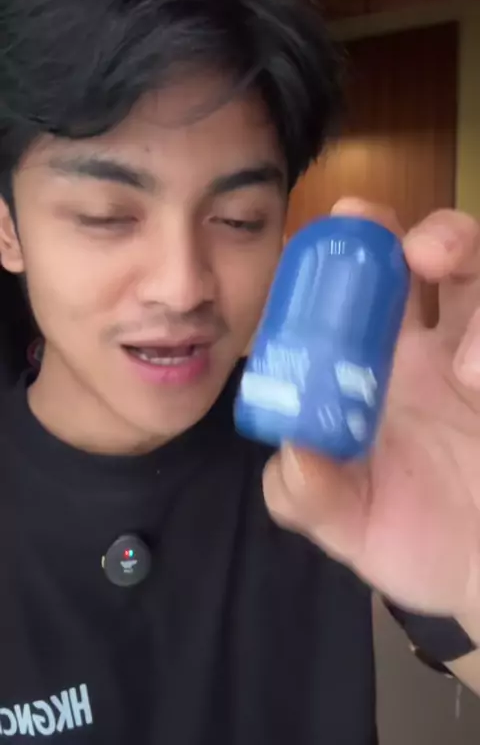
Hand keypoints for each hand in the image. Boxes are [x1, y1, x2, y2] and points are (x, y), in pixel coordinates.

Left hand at [263, 198, 479, 635]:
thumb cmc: (419, 540)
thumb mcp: (351, 525)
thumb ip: (307, 494)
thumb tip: (290, 449)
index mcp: (382, 369)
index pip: (361, 296)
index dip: (345, 262)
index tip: (326, 240)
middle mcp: (437, 351)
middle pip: (436, 261)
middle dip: (422, 234)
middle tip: (400, 241)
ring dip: (466, 258)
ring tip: (449, 310)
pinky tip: (479, 378)